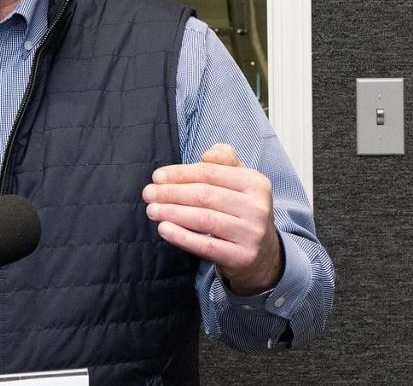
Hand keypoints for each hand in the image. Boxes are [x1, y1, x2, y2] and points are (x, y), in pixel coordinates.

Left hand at [142, 143, 282, 295]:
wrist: (264, 255)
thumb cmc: (242, 211)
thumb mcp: (240, 181)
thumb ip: (224, 161)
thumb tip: (207, 155)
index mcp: (256, 183)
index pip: (211, 173)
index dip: (180, 173)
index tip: (157, 177)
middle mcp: (257, 208)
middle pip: (205, 195)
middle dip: (171, 193)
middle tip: (148, 193)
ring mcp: (251, 234)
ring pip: (204, 219)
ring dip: (172, 213)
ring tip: (152, 210)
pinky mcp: (242, 257)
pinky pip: (206, 246)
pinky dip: (182, 236)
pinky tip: (164, 228)